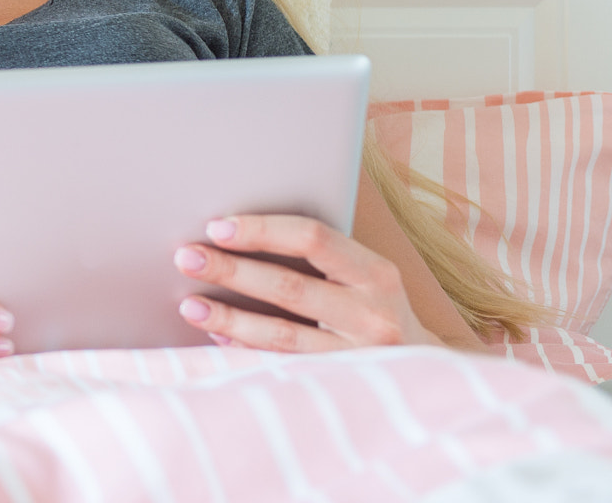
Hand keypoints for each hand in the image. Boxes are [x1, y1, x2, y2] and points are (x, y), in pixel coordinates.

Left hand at [173, 215, 442, 350]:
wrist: (426, 371)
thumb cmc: (373, 309)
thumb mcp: (363, 276)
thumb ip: (316, 256)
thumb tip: (232, 234)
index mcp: (376, 273)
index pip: (313, 238)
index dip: (262, 230)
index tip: (217, 226)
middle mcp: (373, 314)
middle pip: (289, 287)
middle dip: (232, 270)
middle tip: (186, 257)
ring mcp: (359, 356)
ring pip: (282, 335)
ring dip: (229, 317)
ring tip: (189, 304)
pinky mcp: (341, 386)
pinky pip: (283, 366)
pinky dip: (245, 350)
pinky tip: (216, 336)